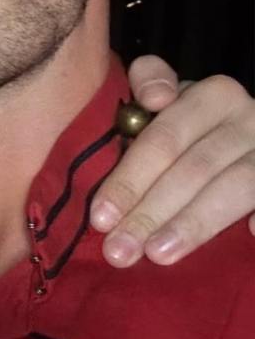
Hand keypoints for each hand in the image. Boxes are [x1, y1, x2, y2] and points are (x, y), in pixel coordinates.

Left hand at [91, 56, 254, 267]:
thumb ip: (148, 84)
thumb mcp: (165, 104)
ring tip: (156, 254)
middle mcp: (247, 116)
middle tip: (118, 250)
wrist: (240, 132)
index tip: (100, 216)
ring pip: (233, 186)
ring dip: (192, 225)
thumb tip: (155, 97)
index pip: (163, 138)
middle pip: (191, 168)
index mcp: (211, 95)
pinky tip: (250, 233)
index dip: (129, 178)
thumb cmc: (187, 124)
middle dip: (149, 212)